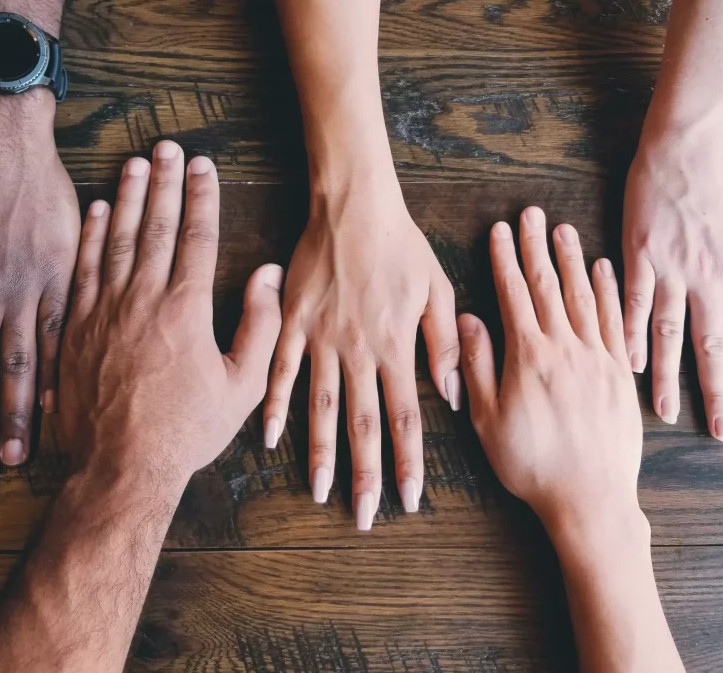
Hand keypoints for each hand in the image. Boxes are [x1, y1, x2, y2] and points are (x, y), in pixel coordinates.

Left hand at [58, 142, 282, 487]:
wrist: (121, 467)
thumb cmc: (186, 430)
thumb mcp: (242, 386)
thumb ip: (261, 325)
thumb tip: (267, 274)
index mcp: (186, 310)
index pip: (196, 237)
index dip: (202, 197)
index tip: (204, 166)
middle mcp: (143, 300)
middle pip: (155, 226)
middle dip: (165, 182)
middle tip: (168, 147)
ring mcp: (104, 311)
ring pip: (117, 239)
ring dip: (128, 197)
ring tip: (135, 162)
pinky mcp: (75, 327)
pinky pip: (83, 269)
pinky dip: (91, 236)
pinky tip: (98, 210)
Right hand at [263, 170, 459, 529]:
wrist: (353, 206)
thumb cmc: (401, 246)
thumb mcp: (438, 289)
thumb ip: (444, 345)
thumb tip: (453, 396)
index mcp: (396, 346)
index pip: (405, 418)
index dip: (408, 462)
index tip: (409, 499)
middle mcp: (358, 351)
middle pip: (362, 424)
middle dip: (365, 474)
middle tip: (364, 516)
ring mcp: (321, 338)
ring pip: (320, 407)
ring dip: (321, 453)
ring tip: (320, 491)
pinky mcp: (293, 322)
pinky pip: (281, 371)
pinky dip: (275, 405)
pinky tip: (270, 437)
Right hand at [458, 208, 641, 533]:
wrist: (590, 499)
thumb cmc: (531, 464)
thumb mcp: (487, 420)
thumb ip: (477, 366)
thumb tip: (467, 320)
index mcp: (529, 356)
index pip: (514, 295)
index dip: (505, 260)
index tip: (500, 231)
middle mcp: (565, 348)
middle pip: (548, 286)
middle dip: (536, 247)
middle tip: (531, 213)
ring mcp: (597, 358)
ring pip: (583, 296)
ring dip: (571, 260)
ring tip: (563, 230)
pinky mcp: (618, 373)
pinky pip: (614, 321)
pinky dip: (608, 291)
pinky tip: (603, 270)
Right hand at [623, 122, 722, 439]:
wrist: (688, 139)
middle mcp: (703, 277)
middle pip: (709, 345)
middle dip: (713, 391)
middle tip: (715, 432)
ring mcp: (667, 267)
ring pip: (666, 331)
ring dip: (666, 373)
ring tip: (663, 411)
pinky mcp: (637, 253)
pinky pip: (630, 300)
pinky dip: (628, 332)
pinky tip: (627, 360)